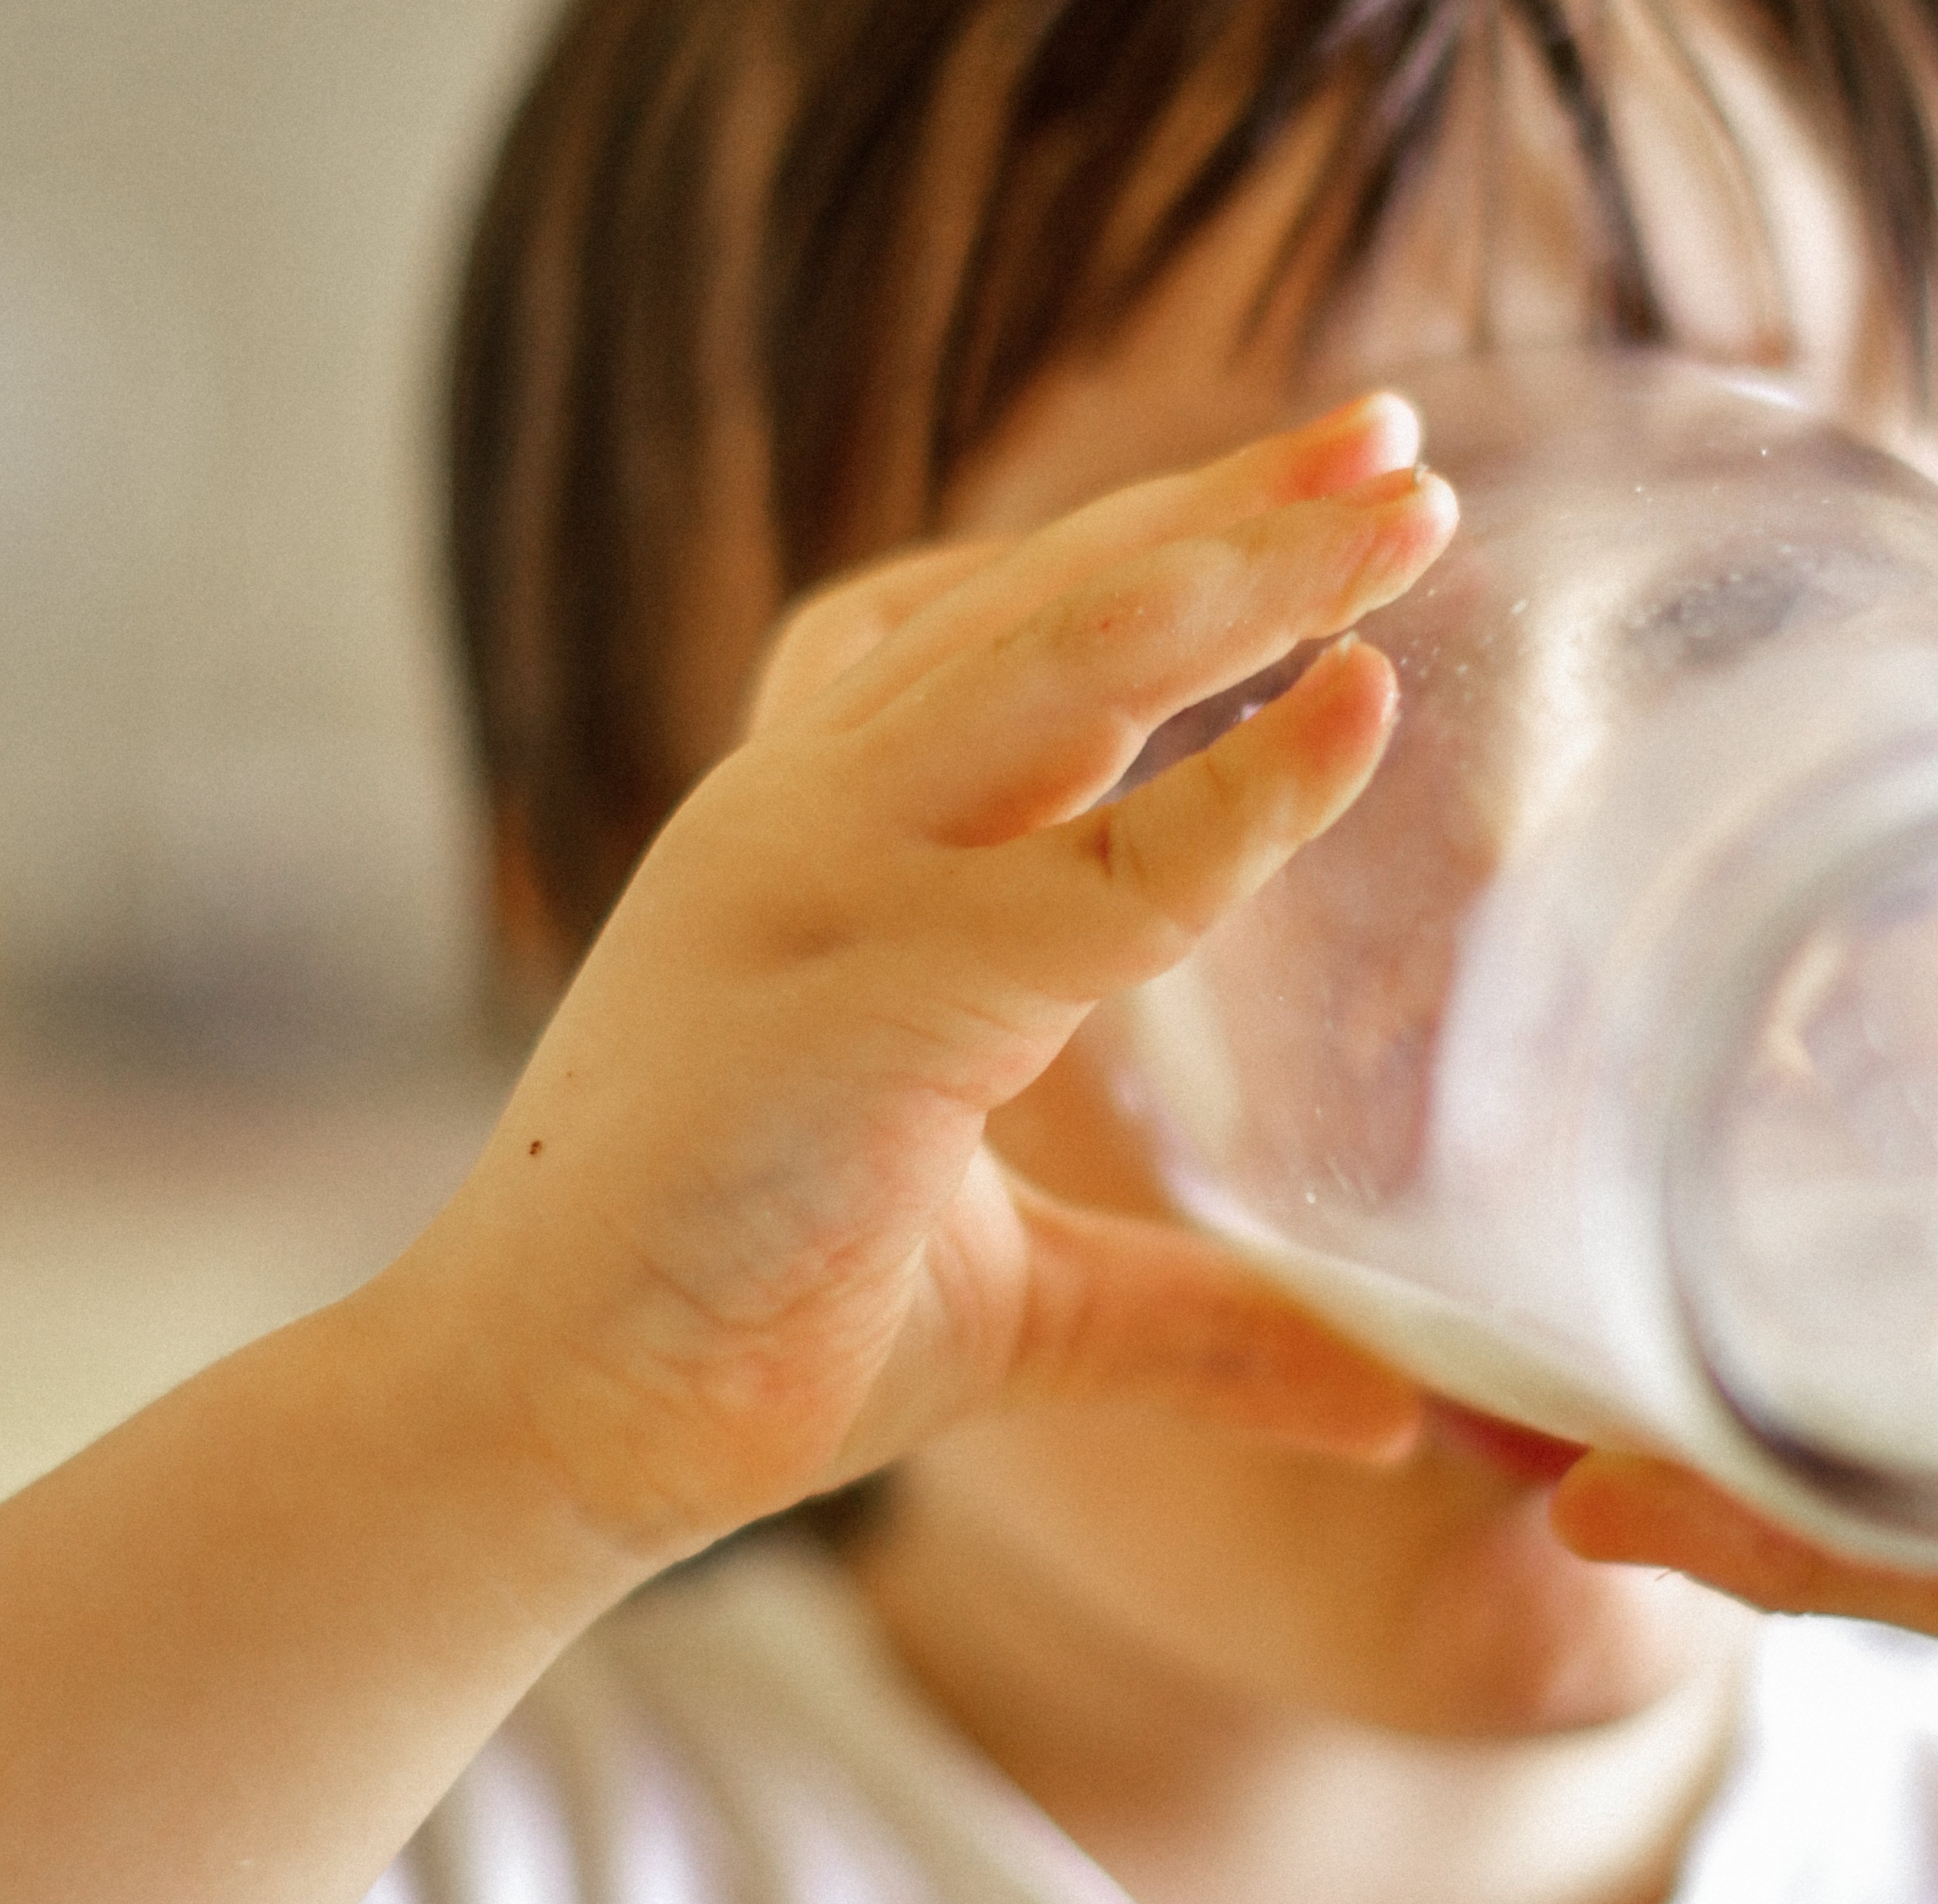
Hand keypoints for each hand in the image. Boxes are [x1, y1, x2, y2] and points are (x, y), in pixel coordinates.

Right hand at [378, 397, 1458, 1563]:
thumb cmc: (740, 1337)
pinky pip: (1084, 873)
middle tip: (1403, 441)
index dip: (1178, 541)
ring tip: (1404, 507)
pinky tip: (1356, 713)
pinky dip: (1233, 790)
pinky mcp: (843, 991)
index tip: (1344, 480)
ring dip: (1243, 572)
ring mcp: (809, 879)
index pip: (1019, 630)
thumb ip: (1194, 1317)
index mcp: (829, 837)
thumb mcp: (1021, 1306)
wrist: (533, 1428)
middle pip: (1051, 600)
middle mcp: (808, 813)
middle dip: (1237, 509)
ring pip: (1060, 664)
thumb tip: (1385, 1403)